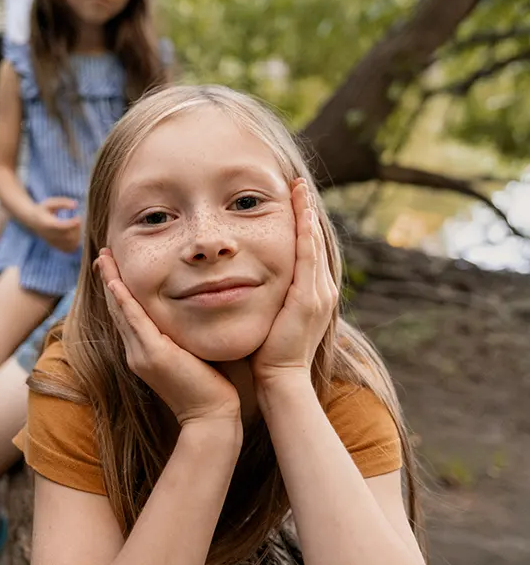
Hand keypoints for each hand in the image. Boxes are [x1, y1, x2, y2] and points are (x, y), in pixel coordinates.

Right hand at [32, 197, 81, 252]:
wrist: (32, 220)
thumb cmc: (43, 209)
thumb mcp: (50, 203)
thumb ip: (63, 203)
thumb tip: (76, 204)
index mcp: (47, 223)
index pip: (61, 226)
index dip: (72, 223)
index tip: (79, 217)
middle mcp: (50, 235)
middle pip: (67, 236)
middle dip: (76, 229)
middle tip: (78, 220)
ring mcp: (53, 242)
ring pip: (69, 244)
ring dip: (77, 236)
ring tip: (77, 227)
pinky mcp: (56, 246)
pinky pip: (68, 249)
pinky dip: (75, 244)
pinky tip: (76, 235)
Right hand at [95, 248, 240, 428]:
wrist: (210, 416)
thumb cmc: (210, 387)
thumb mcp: (191, 354)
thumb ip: (184, 335)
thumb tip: (194, 312)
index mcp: (144, 351)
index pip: (127, 314)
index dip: (118, 290)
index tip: (114, 267)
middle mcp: (136, 351)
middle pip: (117, 308)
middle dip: (109, 280)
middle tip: (103, 255)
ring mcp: (141, 354)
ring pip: (121, 310)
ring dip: (111, 282)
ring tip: (103, 259)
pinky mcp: (152, 354)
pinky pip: (133, 320)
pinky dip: (123, 299)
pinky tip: (115, 282)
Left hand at [250, 179, 337, 388]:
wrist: (280, 380)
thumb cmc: (268, 354)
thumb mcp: (270, 317)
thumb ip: (265, 298)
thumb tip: (243, 280)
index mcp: (312, 294)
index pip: (308, 250)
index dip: (302, 224)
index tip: (292, 200)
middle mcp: (321, 290)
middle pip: (315, 240)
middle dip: (307, 211)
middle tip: (298, 184)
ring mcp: (318, 293)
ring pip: (315, 243)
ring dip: (307, 213)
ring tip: (300, 188)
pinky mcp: (309, 298)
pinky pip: (309, 256)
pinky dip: (306, 232)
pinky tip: (301, 212)